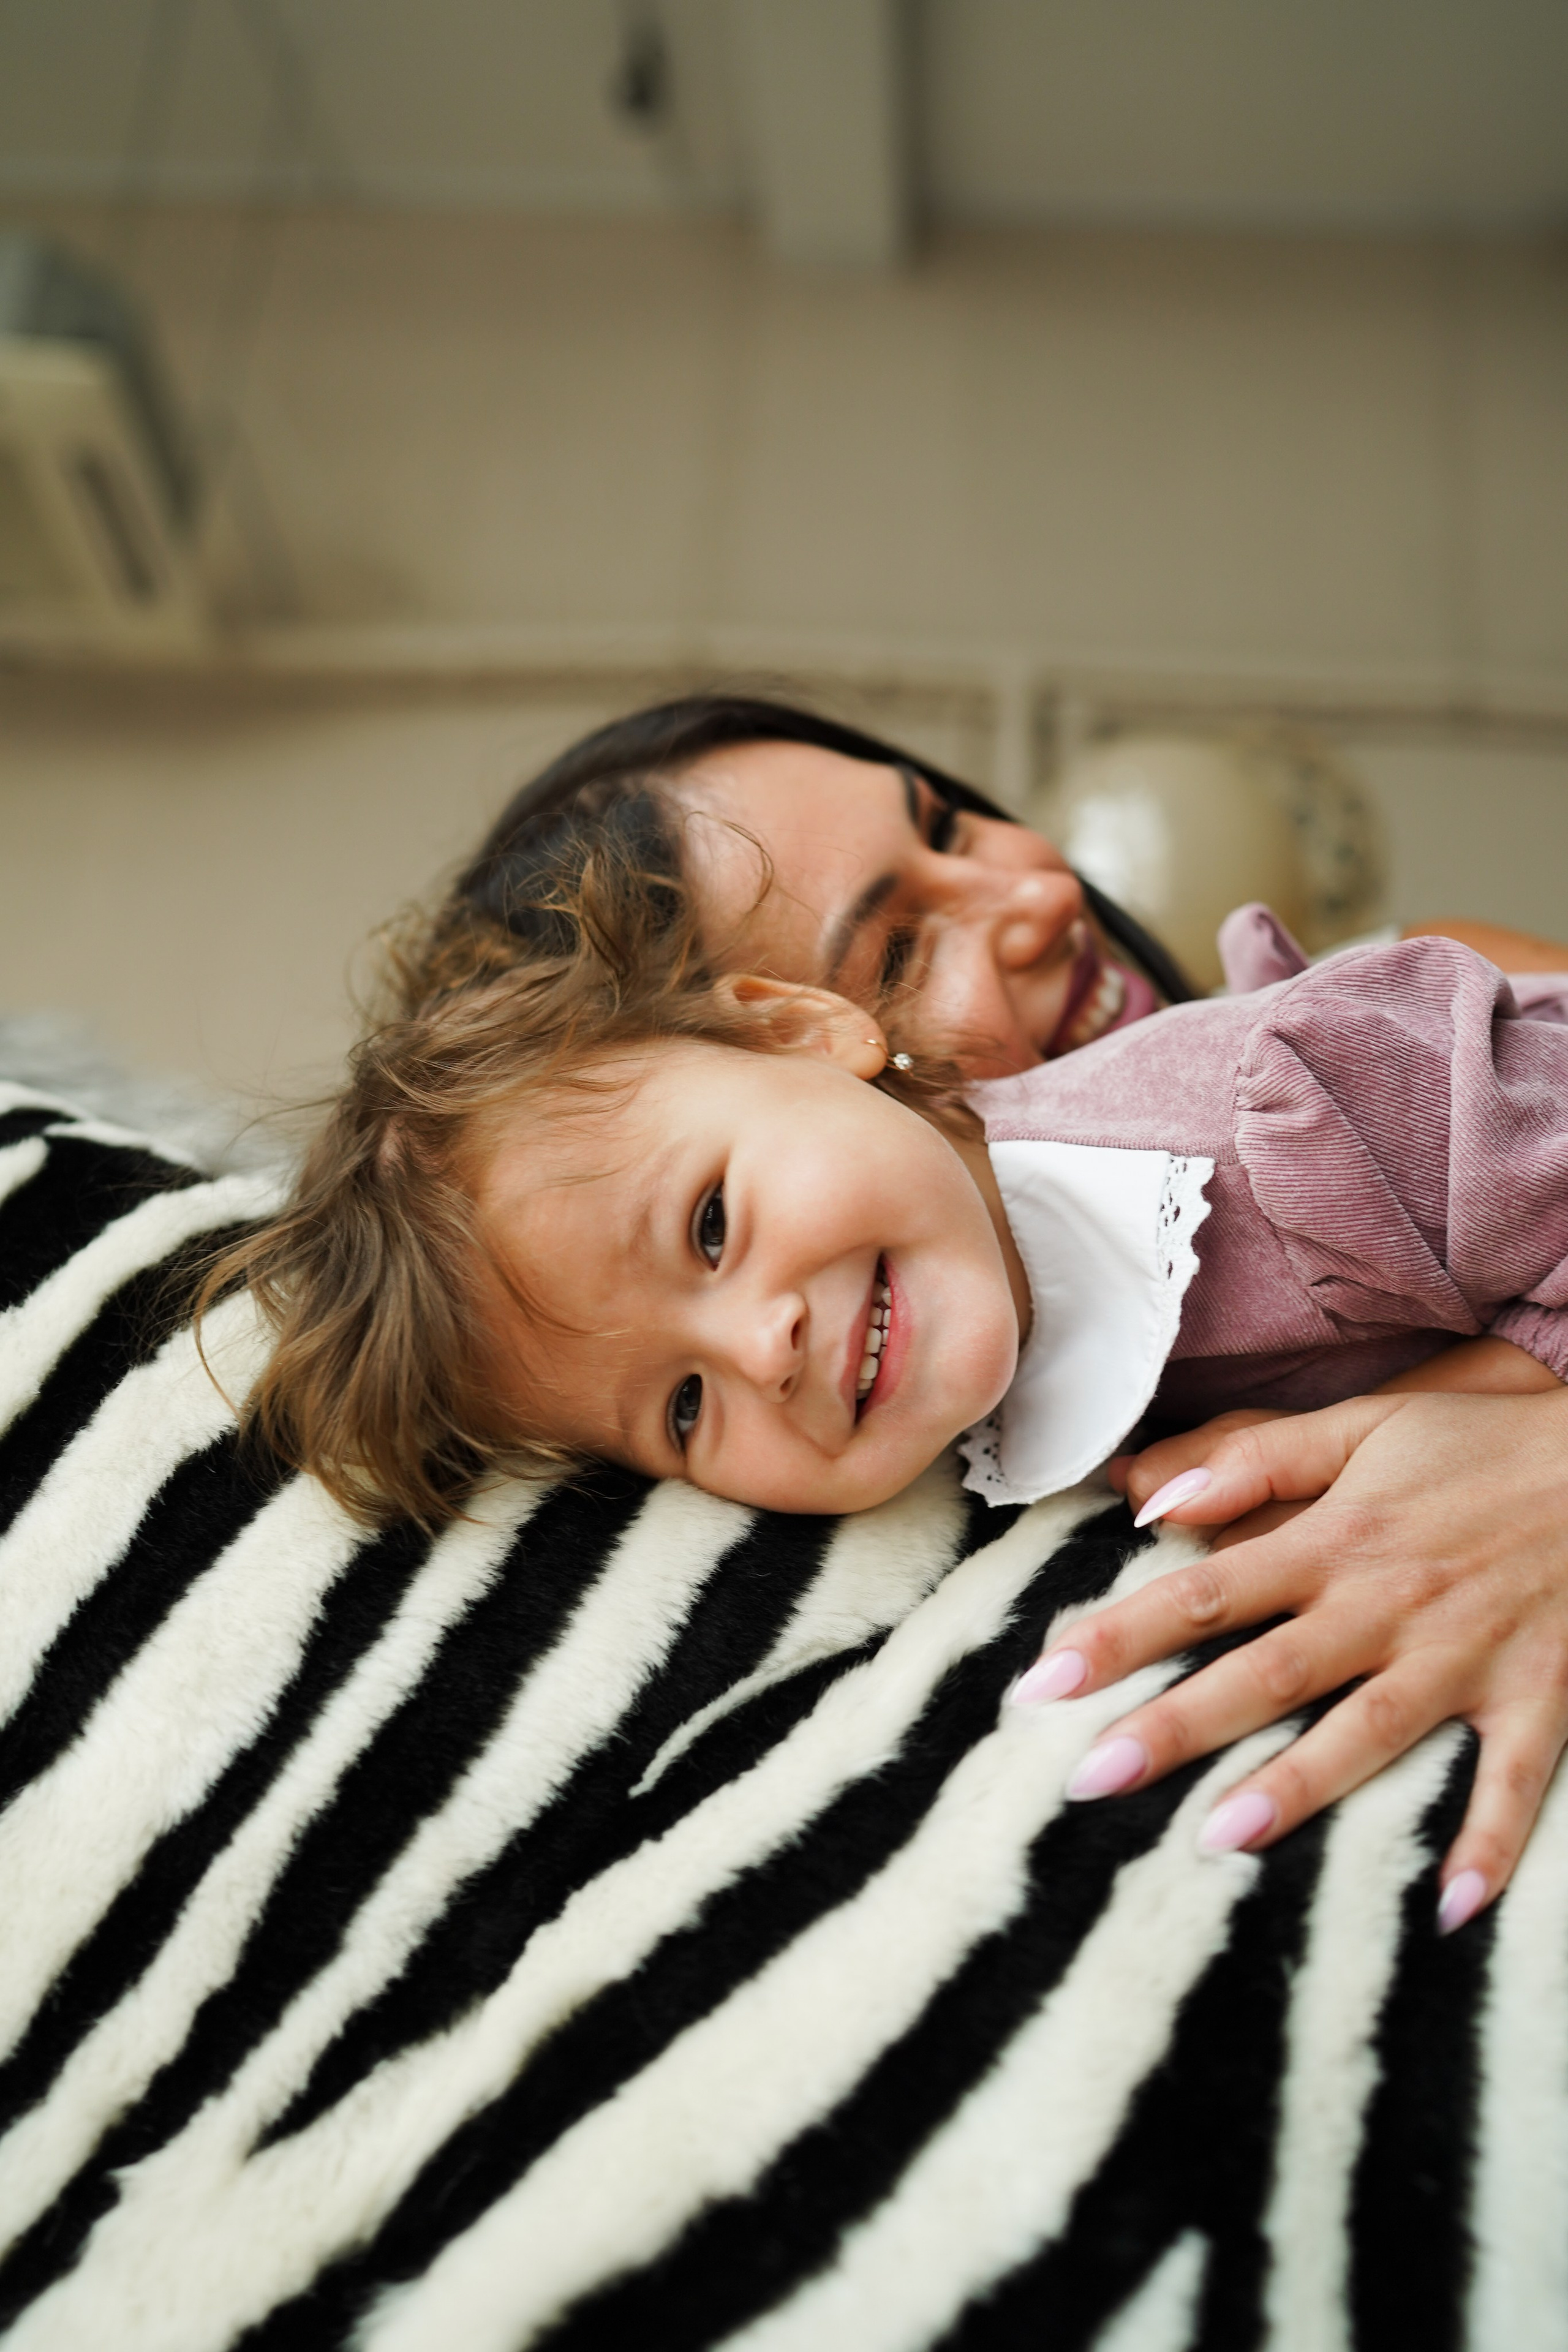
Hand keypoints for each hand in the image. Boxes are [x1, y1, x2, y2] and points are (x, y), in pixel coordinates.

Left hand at [1019, 1389, 1567, 1930]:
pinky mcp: (1537, 1696)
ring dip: (1297, 1788)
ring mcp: (1463, 1658)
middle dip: (1175, 1727)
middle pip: (1266, 1673)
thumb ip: (1255, 1460)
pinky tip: (1451, 1912)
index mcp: (1335, 1540)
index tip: (1043, 1679)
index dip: (1121, 1633)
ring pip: (1367, 1733)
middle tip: (1090, 1778)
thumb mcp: (1364, 1425)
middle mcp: (1388, 1606)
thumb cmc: (1478, 1444)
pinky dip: (1486, 1845)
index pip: (1206, 1591)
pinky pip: (1511, 1783)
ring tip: (1219, 1838)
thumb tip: (1150, 1497)